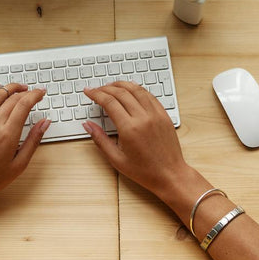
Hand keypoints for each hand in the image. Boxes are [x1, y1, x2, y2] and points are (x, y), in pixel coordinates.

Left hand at [0, 83, 49, 205]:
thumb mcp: (20, 164)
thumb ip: (34, 140)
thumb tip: (45, 122)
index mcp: (7, 135)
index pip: (23, 105)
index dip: (35, 95)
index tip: (41, 92)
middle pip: (12, 98)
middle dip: (25, 91)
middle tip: (33, 91)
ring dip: (9, 88)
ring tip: (19, 87)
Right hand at [83, 81, 198, 202]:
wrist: (170, 175)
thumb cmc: (145, 171)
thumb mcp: (117, 159)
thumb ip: (100, 140)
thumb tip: (88, 125)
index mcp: (129, 129)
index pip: (109, 102)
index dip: (95, 94)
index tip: (88, 91)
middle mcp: (143, 118)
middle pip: (121, 92)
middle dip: (105, 88)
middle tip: (97, 89)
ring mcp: (155, 115)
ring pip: (136, 89)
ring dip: (121, 84)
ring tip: (111, 85)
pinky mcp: (164, 115)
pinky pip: (149, 95)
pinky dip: (137, 89)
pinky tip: (131, 89)